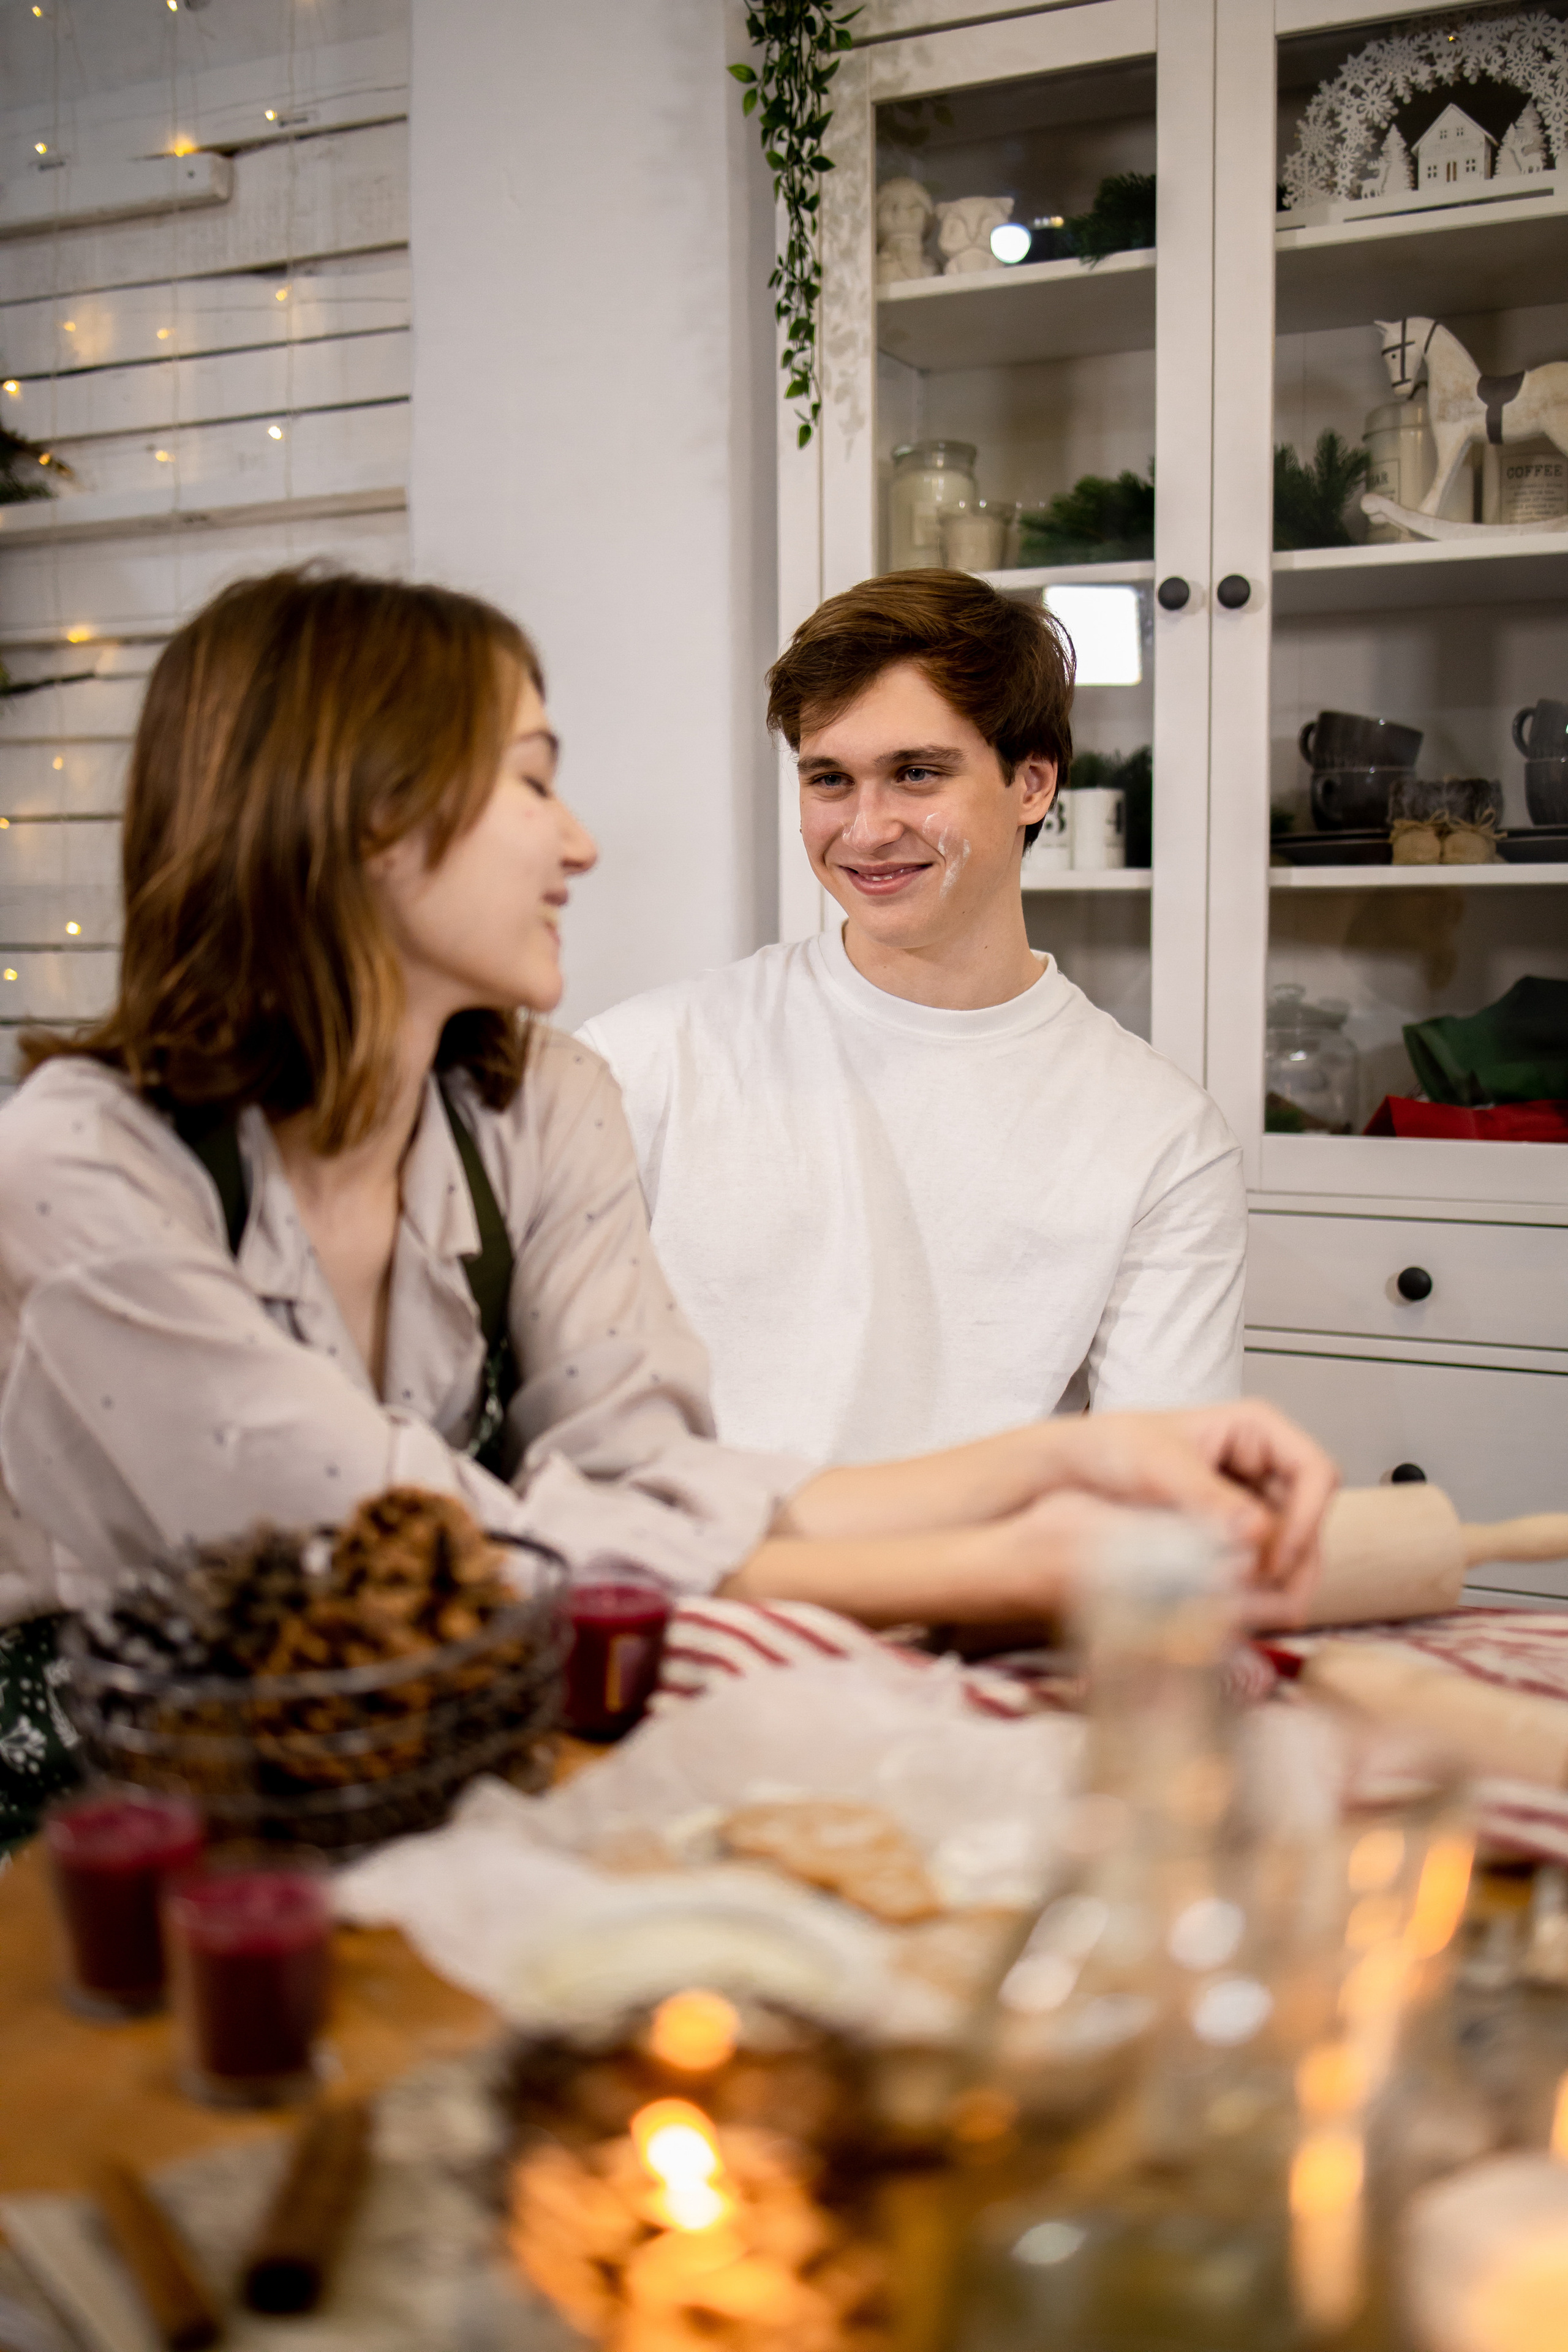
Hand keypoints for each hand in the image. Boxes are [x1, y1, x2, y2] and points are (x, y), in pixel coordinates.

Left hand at [1038, 1401, 1337, 1624]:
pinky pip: (1264, 1563)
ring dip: (1277, 1584)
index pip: (1316, 1473)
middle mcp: (1267, 1463)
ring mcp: (1256, 1499)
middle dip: (1292, 1563)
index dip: (1307, 1520)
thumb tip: (1259, 1532)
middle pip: (1311, 1519)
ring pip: (1294, 1549)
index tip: (1275, 1561)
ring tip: (1244, 1614)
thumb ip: (1207, 1497)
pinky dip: (1255, 1589)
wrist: (1079, 1468)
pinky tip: (1230, 1610)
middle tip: (1261, 1603)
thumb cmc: (1115, 1448)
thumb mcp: (1158, 1466)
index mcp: (1258, 1428)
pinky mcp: (1239, 1533)